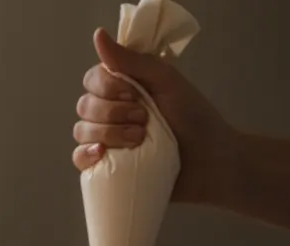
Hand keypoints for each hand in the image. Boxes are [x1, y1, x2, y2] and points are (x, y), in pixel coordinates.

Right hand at [72, 28, 235, 203]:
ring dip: (109, 133)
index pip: (93, 80)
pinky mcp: (106, 167)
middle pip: (84, 106)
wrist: (210, 161)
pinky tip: (103, 154)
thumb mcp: (166, 81)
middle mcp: (111, 113)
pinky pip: (79, 158)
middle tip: (144, 119)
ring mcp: (107, 141)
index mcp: (124, 89)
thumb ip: (131, 60)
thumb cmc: (194, 118)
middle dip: (112, 112)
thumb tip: (98, 35)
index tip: (133, 94)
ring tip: (139, 138)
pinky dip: (87, 154)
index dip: (106, 87)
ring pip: (81, 131)